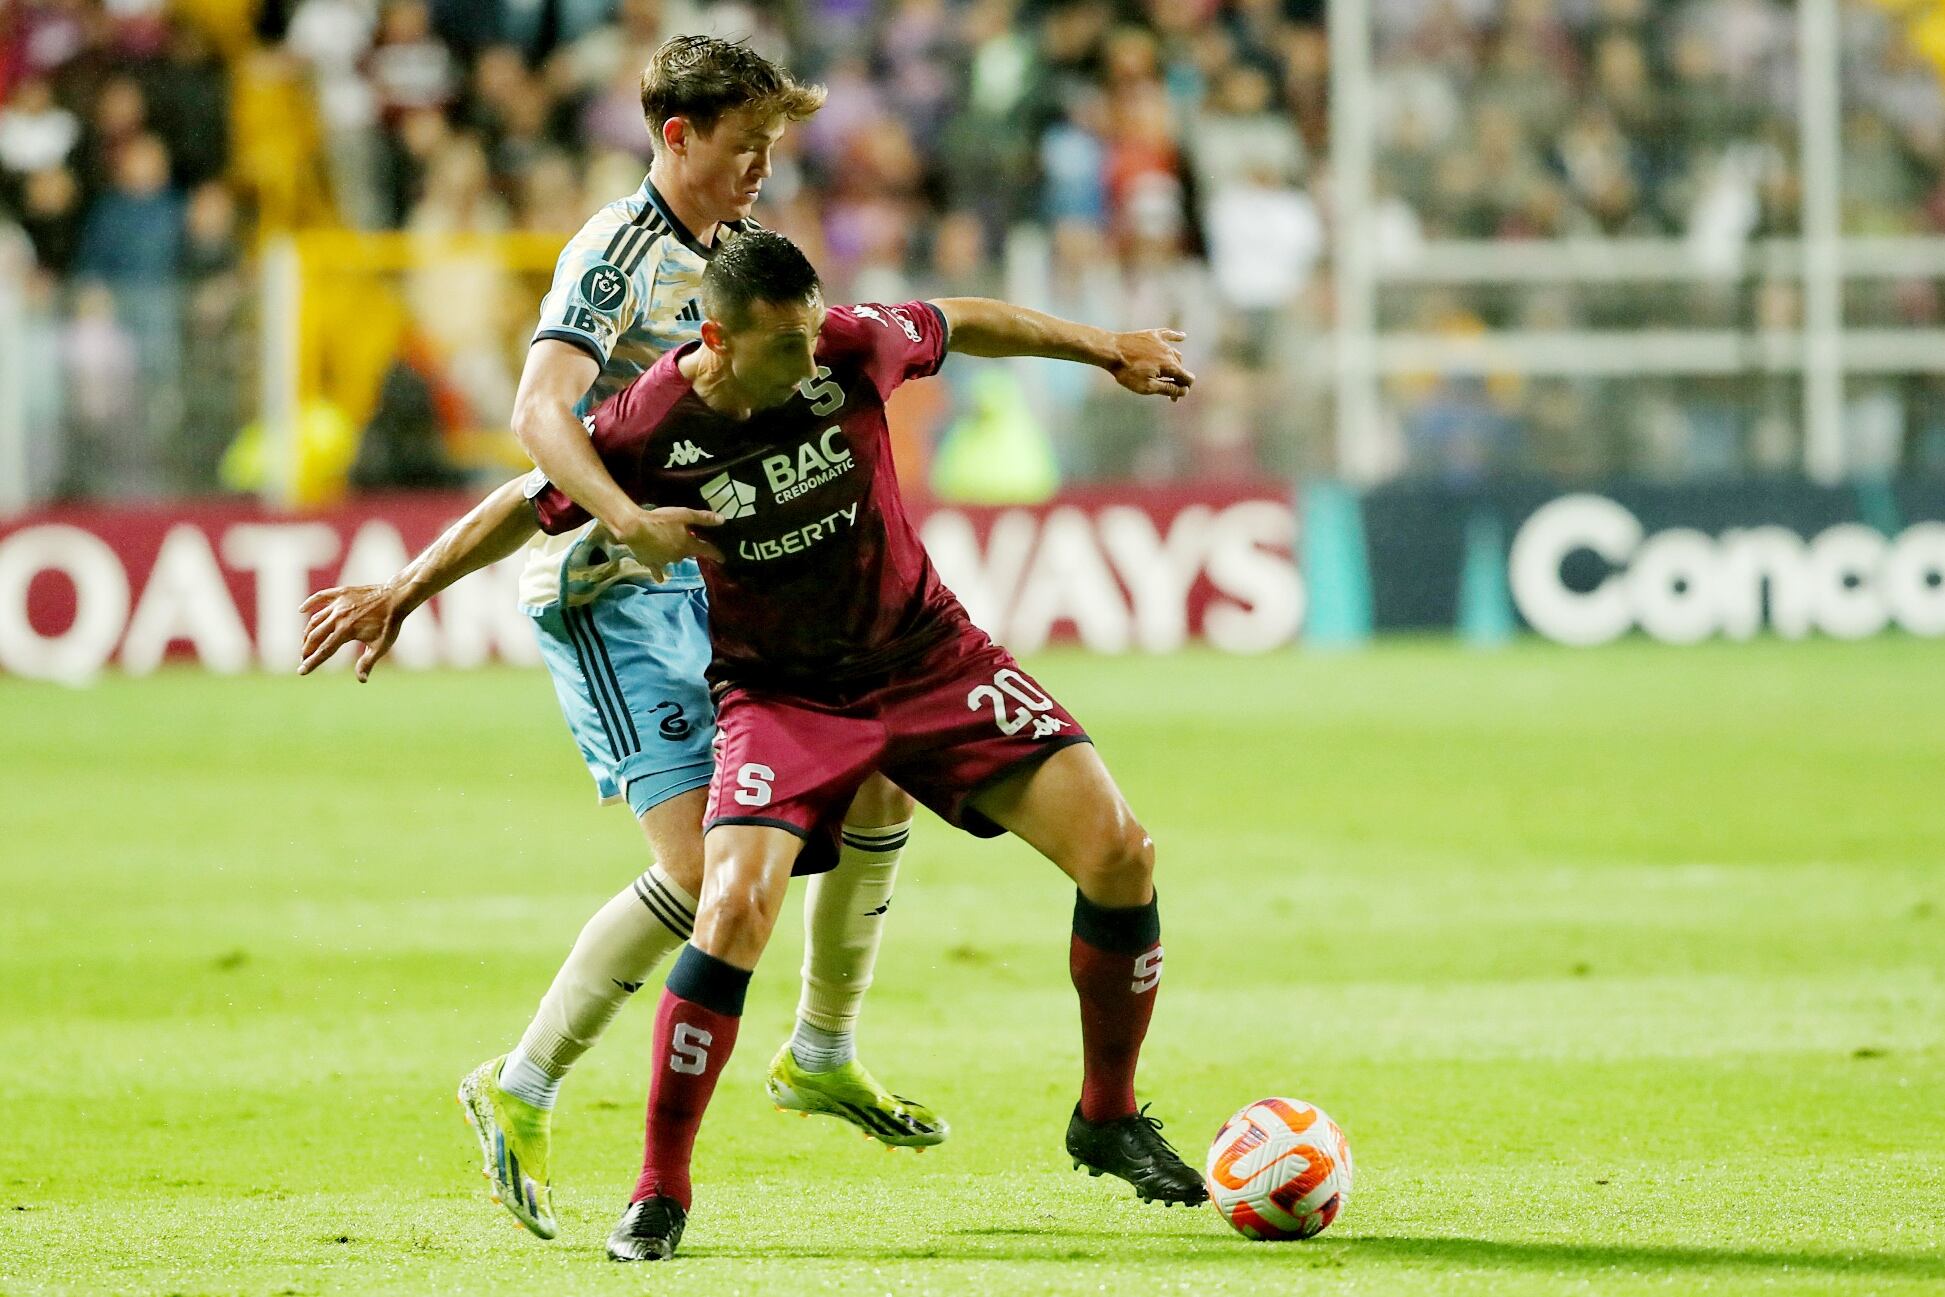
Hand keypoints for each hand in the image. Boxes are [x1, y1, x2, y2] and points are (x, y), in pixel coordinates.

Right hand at [298, 583, 409, 680]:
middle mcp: (339, 616)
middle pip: (315, 636)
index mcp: (346, 631)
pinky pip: (321, 597)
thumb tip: (361, 680)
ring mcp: (339, 603)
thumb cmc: (390, 623)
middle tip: (303, 659)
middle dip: (307, 650)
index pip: (324, 650)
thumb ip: (367, 662)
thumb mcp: (381, 646)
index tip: (301, 671)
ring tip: (306, 643)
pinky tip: (302, 610)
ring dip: (308, 632)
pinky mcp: (341, 593)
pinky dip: (310, 603)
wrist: (397, 598)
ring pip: (316, 619)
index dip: (312, 662)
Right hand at [606, 506, 726, 581]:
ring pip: (674, 558)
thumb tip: (722, 520)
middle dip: (688, 548)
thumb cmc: (661, 520)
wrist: (635, 528)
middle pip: (688, 553)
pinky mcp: (651, 563)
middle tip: (684, 538)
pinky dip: (660, 573)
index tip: (722, 559)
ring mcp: (664, 562)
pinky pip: (658, 570)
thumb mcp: (684, 515)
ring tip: (669, 547)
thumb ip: (703, 518)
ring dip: (674, 554)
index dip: (716, 554)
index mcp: (688, 545)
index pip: (707, 550)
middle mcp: (678, 556)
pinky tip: (661, 578)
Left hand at [1108, 329, 1194, 400]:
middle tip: (1166, 392)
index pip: (1187, 378)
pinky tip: (1183, 337)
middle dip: (1177, 381)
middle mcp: (1169, 352)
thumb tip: (1185, 391)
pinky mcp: (1152, 335)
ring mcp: (1161, 342)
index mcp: (1169, 366)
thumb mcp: (1147, 387)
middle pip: (1180, 368)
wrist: (1111, 351)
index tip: (1174, 397)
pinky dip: (1176, 336)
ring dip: (1175, 365)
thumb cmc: (1127, 372)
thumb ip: (1168, 388)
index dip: (1184, 389)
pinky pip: (1168, 334)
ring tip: (1169, 374)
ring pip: (1175, 354)